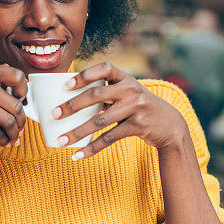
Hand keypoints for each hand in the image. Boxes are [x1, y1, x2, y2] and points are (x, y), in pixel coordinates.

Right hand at [0, 62, 26, 146]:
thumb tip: (22, 80)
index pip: (16, 76)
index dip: (24, 91)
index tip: (22, 101)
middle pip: (15, 104)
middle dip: (21, 120)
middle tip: (20, 128)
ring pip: (9, 120)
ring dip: (14, 133)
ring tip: (13, 137)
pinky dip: (3, 139)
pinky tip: (3, 141)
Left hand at [52, 62, 186, 158]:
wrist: (170, 124)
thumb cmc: (139, 107)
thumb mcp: (128, 94)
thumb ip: (107, 93)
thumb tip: (69, 100)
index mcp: (126, 78)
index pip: (104, 69)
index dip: (85, 75)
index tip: (66, 85)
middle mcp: (131, 90)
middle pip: (96, 96)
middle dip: (72, 106)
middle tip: (53, 114)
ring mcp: (135, 108)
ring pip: (100, 121)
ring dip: (77, 132)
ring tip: (60, 141)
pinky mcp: (138, 126)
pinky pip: (109, 138)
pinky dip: (92, 148)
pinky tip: (78, 155)